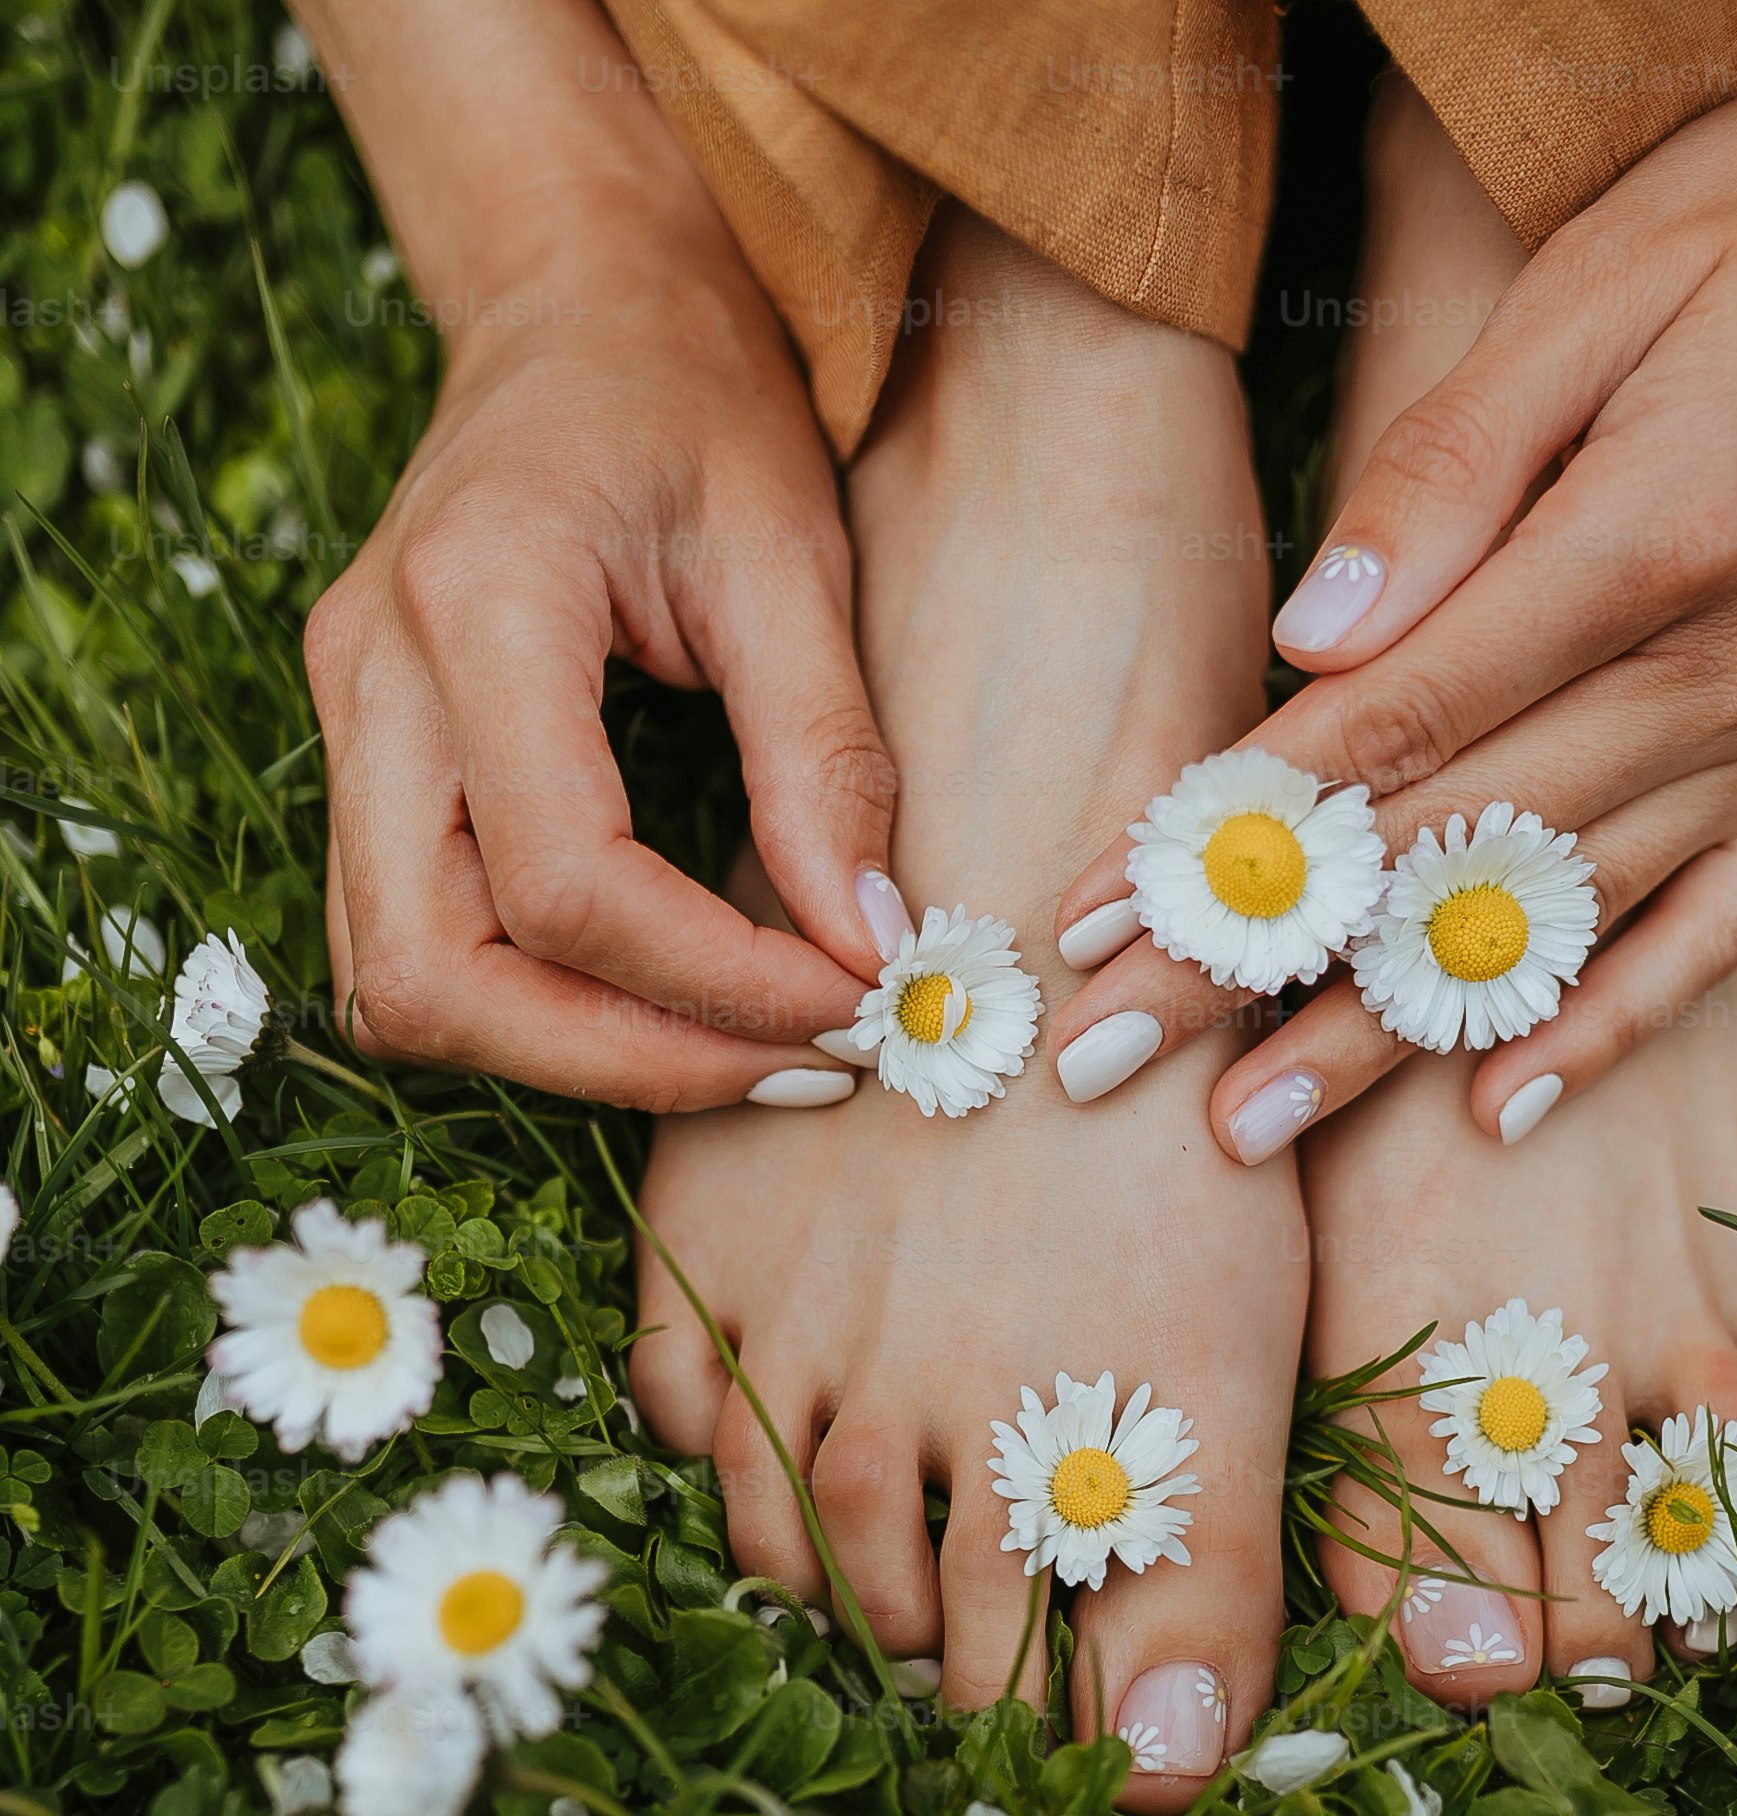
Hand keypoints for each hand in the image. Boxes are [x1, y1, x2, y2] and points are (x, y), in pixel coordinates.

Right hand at [303, 0, 897, 1106]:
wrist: (581, 302)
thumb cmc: (693, 396)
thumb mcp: (793, 552)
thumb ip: (827, 758)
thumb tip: (867, 950)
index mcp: (476, 600)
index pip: (565, 883)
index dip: (709, 983)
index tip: (850, 1005)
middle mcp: (372, 677)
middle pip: (436, 974)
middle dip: (621, 1061)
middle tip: (792, 1067)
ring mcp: (345, 725)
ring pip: (400, 989)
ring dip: (569, 1057)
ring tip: (738, 1054)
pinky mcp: (362, 762)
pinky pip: (413, 949)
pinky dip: (531, 1012)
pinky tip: (662, 1007)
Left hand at [1050, 0, 1736, 1152]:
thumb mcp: (1591, 280)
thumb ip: (1444, 469)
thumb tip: (1312, 640)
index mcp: (1657, 539)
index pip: (1403, 723)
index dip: (1242, 827)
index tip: (1106, 914)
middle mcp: (1731, 671)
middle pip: (1444, 847)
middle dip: (1259, 964)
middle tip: (1109, 1059)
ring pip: (1547, 922)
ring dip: (1384, 1036)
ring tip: (1247, 1126)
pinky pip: (1705, 938)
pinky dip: (1603, 1029)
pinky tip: (1497, 1110)